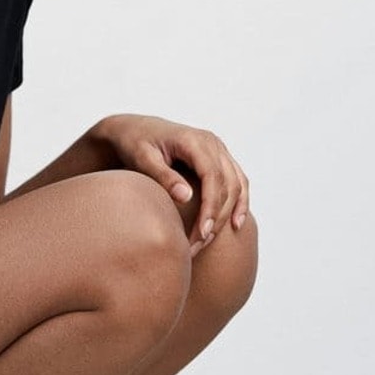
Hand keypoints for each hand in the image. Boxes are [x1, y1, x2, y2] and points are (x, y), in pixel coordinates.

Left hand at [95, 113, 249, 255]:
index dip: (210, 208)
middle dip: (216, 218)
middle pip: (228, 184)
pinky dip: (240, 202)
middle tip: (198, 244)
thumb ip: (163, 176)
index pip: (212, 177)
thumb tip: (186, 197)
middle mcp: (212, 142)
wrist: (134, 129)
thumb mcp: (142, 159)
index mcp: (194, 140)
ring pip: (237, 185)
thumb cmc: (134, 143)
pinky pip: (238, 181)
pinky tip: (235, 224)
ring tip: (209, 240)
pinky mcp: (219, 158)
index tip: (201, 233)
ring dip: (227, 214)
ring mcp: (218, 149)